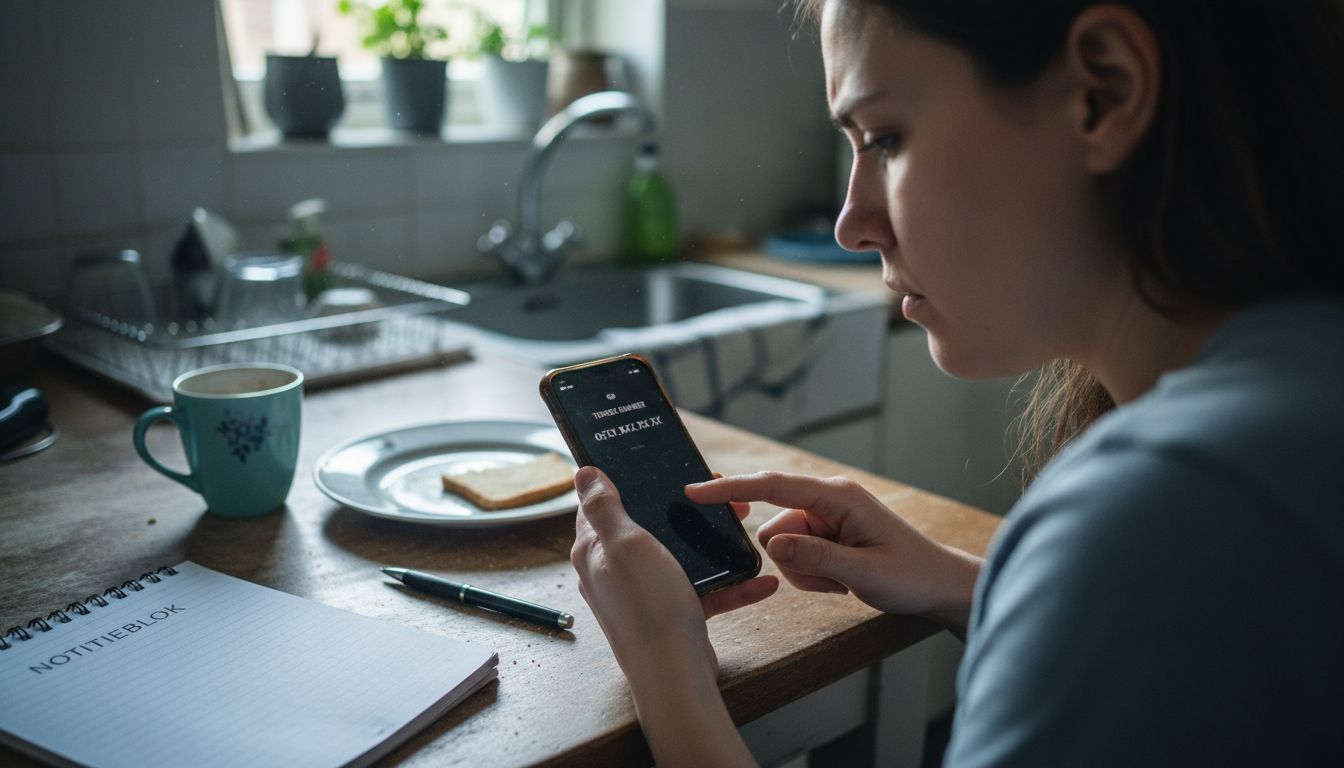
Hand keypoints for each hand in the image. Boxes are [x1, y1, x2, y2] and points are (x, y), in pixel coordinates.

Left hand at [570, 467, 778, 688]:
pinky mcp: (672, 613)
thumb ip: (604, 507)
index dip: (624, 483)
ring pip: (679, 556)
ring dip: (711, 543)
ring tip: (741, 523)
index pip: (599, 506)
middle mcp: (615, 572)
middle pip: (646, 527)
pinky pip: (705, 590)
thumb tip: (583, 474)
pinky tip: (759, 579)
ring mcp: (645, 594)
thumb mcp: (624, 544)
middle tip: (715, 494)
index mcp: (595, 551)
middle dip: (680, 509)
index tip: (654, 468)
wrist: (674, 673)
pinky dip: (731, 584)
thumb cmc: (646, 608)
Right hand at [685, 472, 980, 631]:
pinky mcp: (825, 534)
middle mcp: (827, 499)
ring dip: (804, 572)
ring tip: (842, 583)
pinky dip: (811, 576)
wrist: (937, 586)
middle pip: (774, 526)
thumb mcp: (864, 572)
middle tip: (833, 580)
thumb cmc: (910, 575)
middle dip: (793, 560)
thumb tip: (771, 545)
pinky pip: (795, 555)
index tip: (694, 491)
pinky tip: (841, 583)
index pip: (773, 487)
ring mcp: (825, 517)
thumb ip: (816, 558)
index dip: (732, 488)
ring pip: (781, 546)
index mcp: (837, 495)